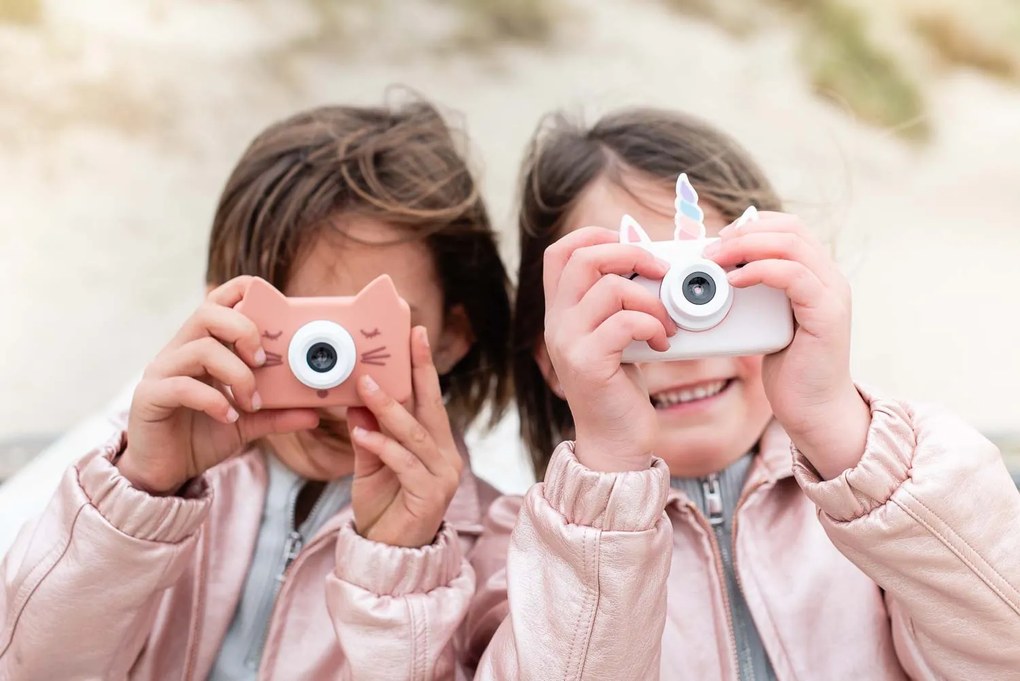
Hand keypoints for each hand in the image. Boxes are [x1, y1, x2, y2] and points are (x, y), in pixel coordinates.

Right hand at [118, 277, 320, 494]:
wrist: (166, 470)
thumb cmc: (203, 435)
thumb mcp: (248, 422)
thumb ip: (278, 413)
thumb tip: (315, 413)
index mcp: (204, 344)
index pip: (219, 300)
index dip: (245, 294)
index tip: (276, 320)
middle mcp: (180, 350)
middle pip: (208, 312)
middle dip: (244, 330)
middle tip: (263, 362)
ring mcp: (162, 370)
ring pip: (201, 349)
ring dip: (237, 374)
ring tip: (251, 402)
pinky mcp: (150, 396)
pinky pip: (182, 386)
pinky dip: (214, 401)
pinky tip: (228, 417)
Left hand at [347, 326, 463, 547]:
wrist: (387, 556)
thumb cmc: (382, 509)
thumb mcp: (369, 466)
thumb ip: (367, 436)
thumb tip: (356, 402)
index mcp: (434, 445)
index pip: (428, 399)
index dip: (422, 366)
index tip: (415, 333)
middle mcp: (445, 456)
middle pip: (431, 407)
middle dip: (418, 372)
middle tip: (405, 341)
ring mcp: (442, 476)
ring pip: (415, 434)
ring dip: (388, 410)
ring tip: (364, 388)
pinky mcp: (431, 495)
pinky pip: (405, 463)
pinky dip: (382, 446)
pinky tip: (361, 434)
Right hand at [542, 227, 674, 471]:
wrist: (614, 442)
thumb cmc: (619, 389)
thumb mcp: (616, 338)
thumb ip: (620, 304)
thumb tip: (655, 266)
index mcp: (560, 312)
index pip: (559, 252)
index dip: (594, 236)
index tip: (631, 248)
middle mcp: (556, 323)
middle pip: (583, 258)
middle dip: (631, 254)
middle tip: (661, 272)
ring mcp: (568, 343)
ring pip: (610, 288)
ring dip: (651, 300)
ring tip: (666, 323)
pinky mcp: (587, 364)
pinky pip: (624, 322)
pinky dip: (652, 326)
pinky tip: (662, 344)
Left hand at [707, 212, 869, 478]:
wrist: (813, 410)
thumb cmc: (788, 369)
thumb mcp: (765, 322)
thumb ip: (754, 294)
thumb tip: (716, 274)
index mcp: (815, 275)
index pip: (787, 227)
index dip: (750, 225)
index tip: (717, 240)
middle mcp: (829, 278)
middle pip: (789, 229)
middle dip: (743, 232)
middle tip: (710, 249)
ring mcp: (832, 294)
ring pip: (791, 245)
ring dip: (745, 247)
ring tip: (714, 261)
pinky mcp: (828, 314)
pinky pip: (794, 276)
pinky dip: (760, 271)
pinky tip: (733, 281)